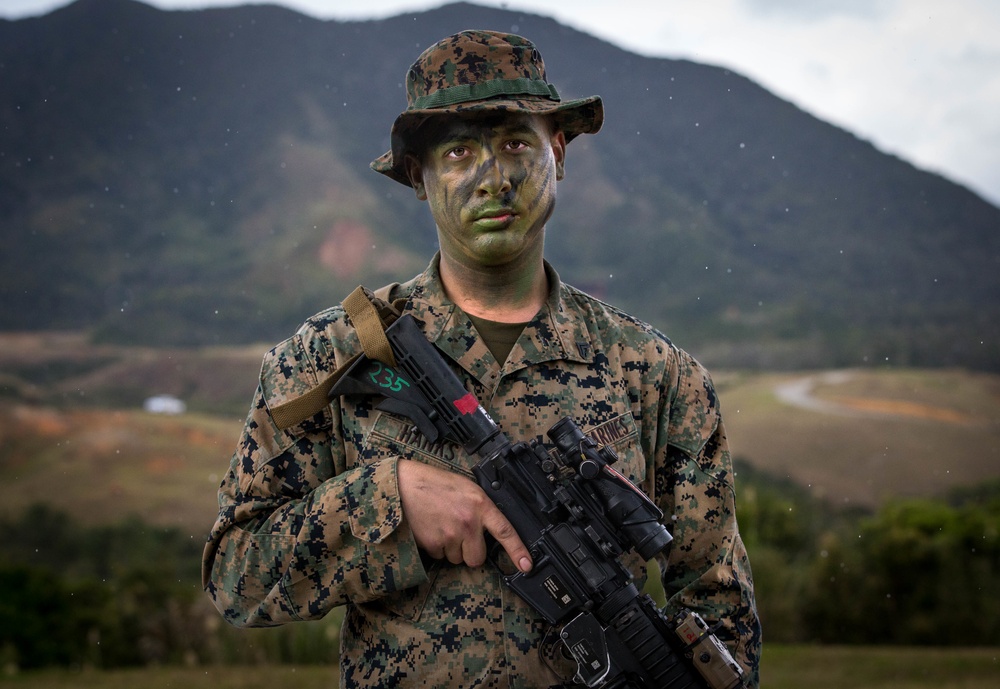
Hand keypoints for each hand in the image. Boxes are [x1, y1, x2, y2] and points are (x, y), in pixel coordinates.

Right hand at [397, 459, 531, 571]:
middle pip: (477, 558)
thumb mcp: (466, 488)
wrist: (404, 484)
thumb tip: (490, 528)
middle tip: (459, 533)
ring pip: (456, 558)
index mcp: (480, 505)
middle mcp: (468, 522)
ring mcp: (450, 535)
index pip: (505, 531)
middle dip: (469, 551)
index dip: (518, 551)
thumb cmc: (435, 484)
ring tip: (441, 525)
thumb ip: (481, 507)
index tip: (527, 566)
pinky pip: (439, 556)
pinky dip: (435, 547)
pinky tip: (431, 529)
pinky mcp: (432, 544)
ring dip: (451, 548)